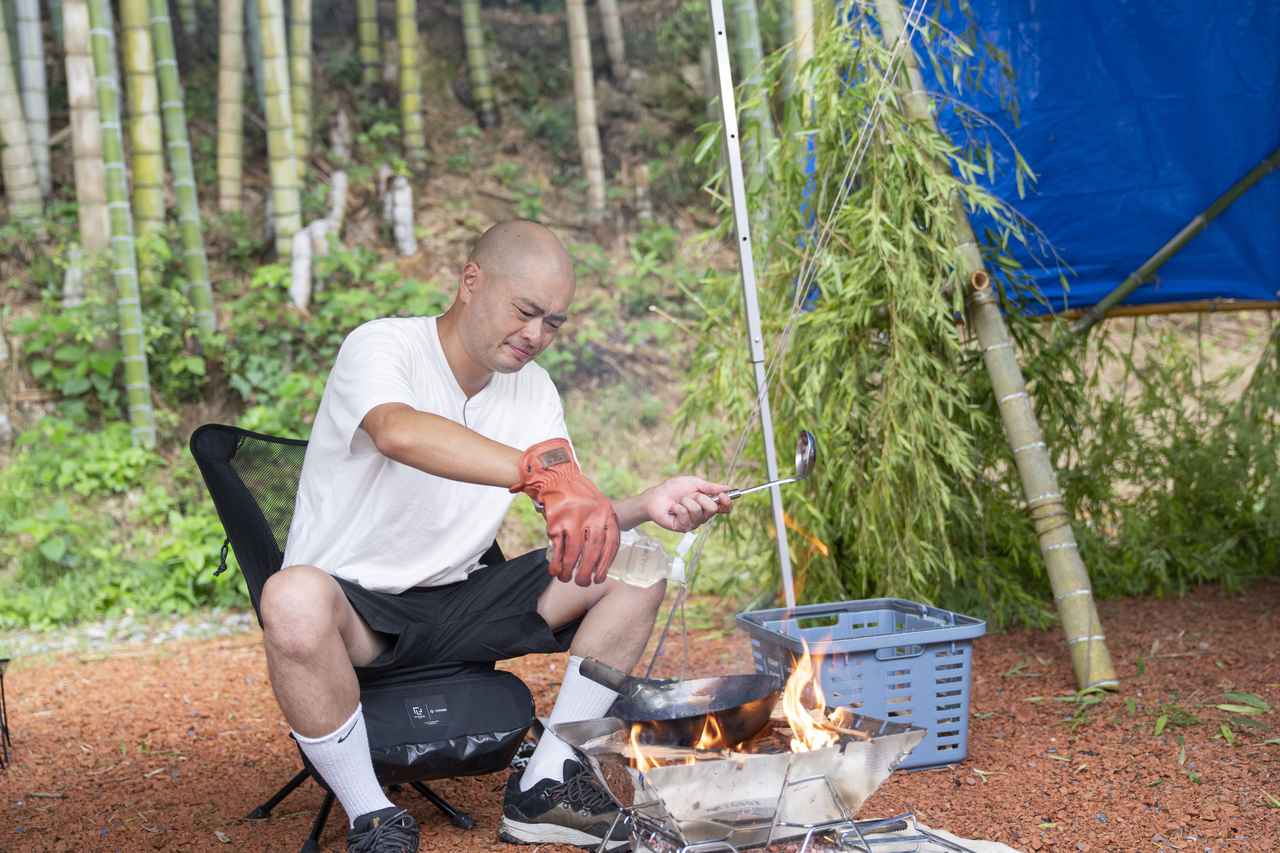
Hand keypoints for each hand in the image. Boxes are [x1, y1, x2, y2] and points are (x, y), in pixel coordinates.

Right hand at [510, 439, 620, 585]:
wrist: (557, 474)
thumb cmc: (579, 496)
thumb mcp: (598, 506)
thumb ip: (602, 526)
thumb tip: (602, 558)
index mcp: (607, 512)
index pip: (612, 543)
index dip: (605, 564)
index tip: (600, 577)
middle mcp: (593, 515)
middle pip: (594, 550)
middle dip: (588, 571)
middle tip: (584, 583)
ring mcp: (574, 517)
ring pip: (574, 552)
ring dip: (569, 570)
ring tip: (567, 579)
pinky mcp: (557, 520)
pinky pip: (558, 546)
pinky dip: (556, 562)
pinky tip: (555, 571)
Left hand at [642, 476, 730, 532]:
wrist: (656, 496)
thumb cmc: (674, 489)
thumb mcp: (694, 483)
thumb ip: (711, 487)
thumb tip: (728, 488)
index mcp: (707, 504)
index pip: (724, 508)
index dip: (727, 503)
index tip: (723, 496)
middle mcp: (703, 515)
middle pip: (713, 509)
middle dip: (701, 498)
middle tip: (691, 495)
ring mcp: (693, 523)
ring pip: (698, 511)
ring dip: (687, 501)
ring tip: (679, 501)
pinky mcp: (683, 527)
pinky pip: (685, 515)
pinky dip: (678, 507)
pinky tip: (673, 508)